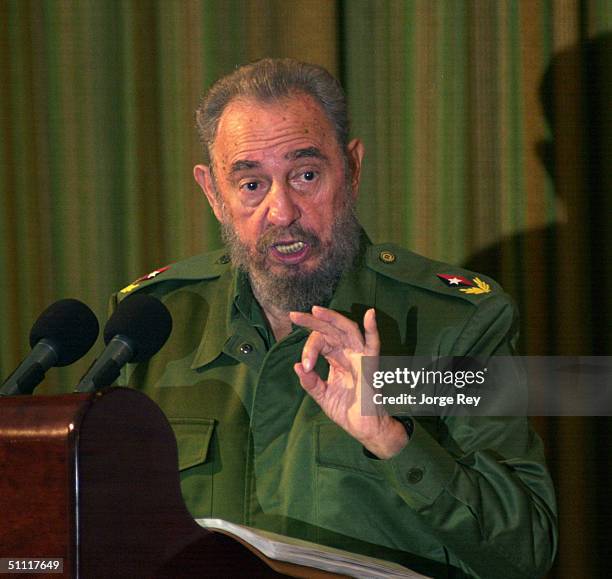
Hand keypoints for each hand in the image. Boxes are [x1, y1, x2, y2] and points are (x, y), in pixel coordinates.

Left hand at [289, 306, 407, 458]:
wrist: (363, 428)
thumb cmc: (346, 410)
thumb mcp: (323, 395)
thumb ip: (310, 382)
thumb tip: (298, 366)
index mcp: (336, 358)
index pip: (320, 342)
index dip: (309, 350)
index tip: (305, 365)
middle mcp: (348, 353)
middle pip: (331, 330)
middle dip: (312, 322)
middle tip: (294, 316)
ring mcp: (360, 356)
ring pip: (347, 330)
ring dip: (333, 318)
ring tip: (316, 310)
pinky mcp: (370, 365)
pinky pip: (374, 344)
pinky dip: (373, 329)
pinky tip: (370, 314)